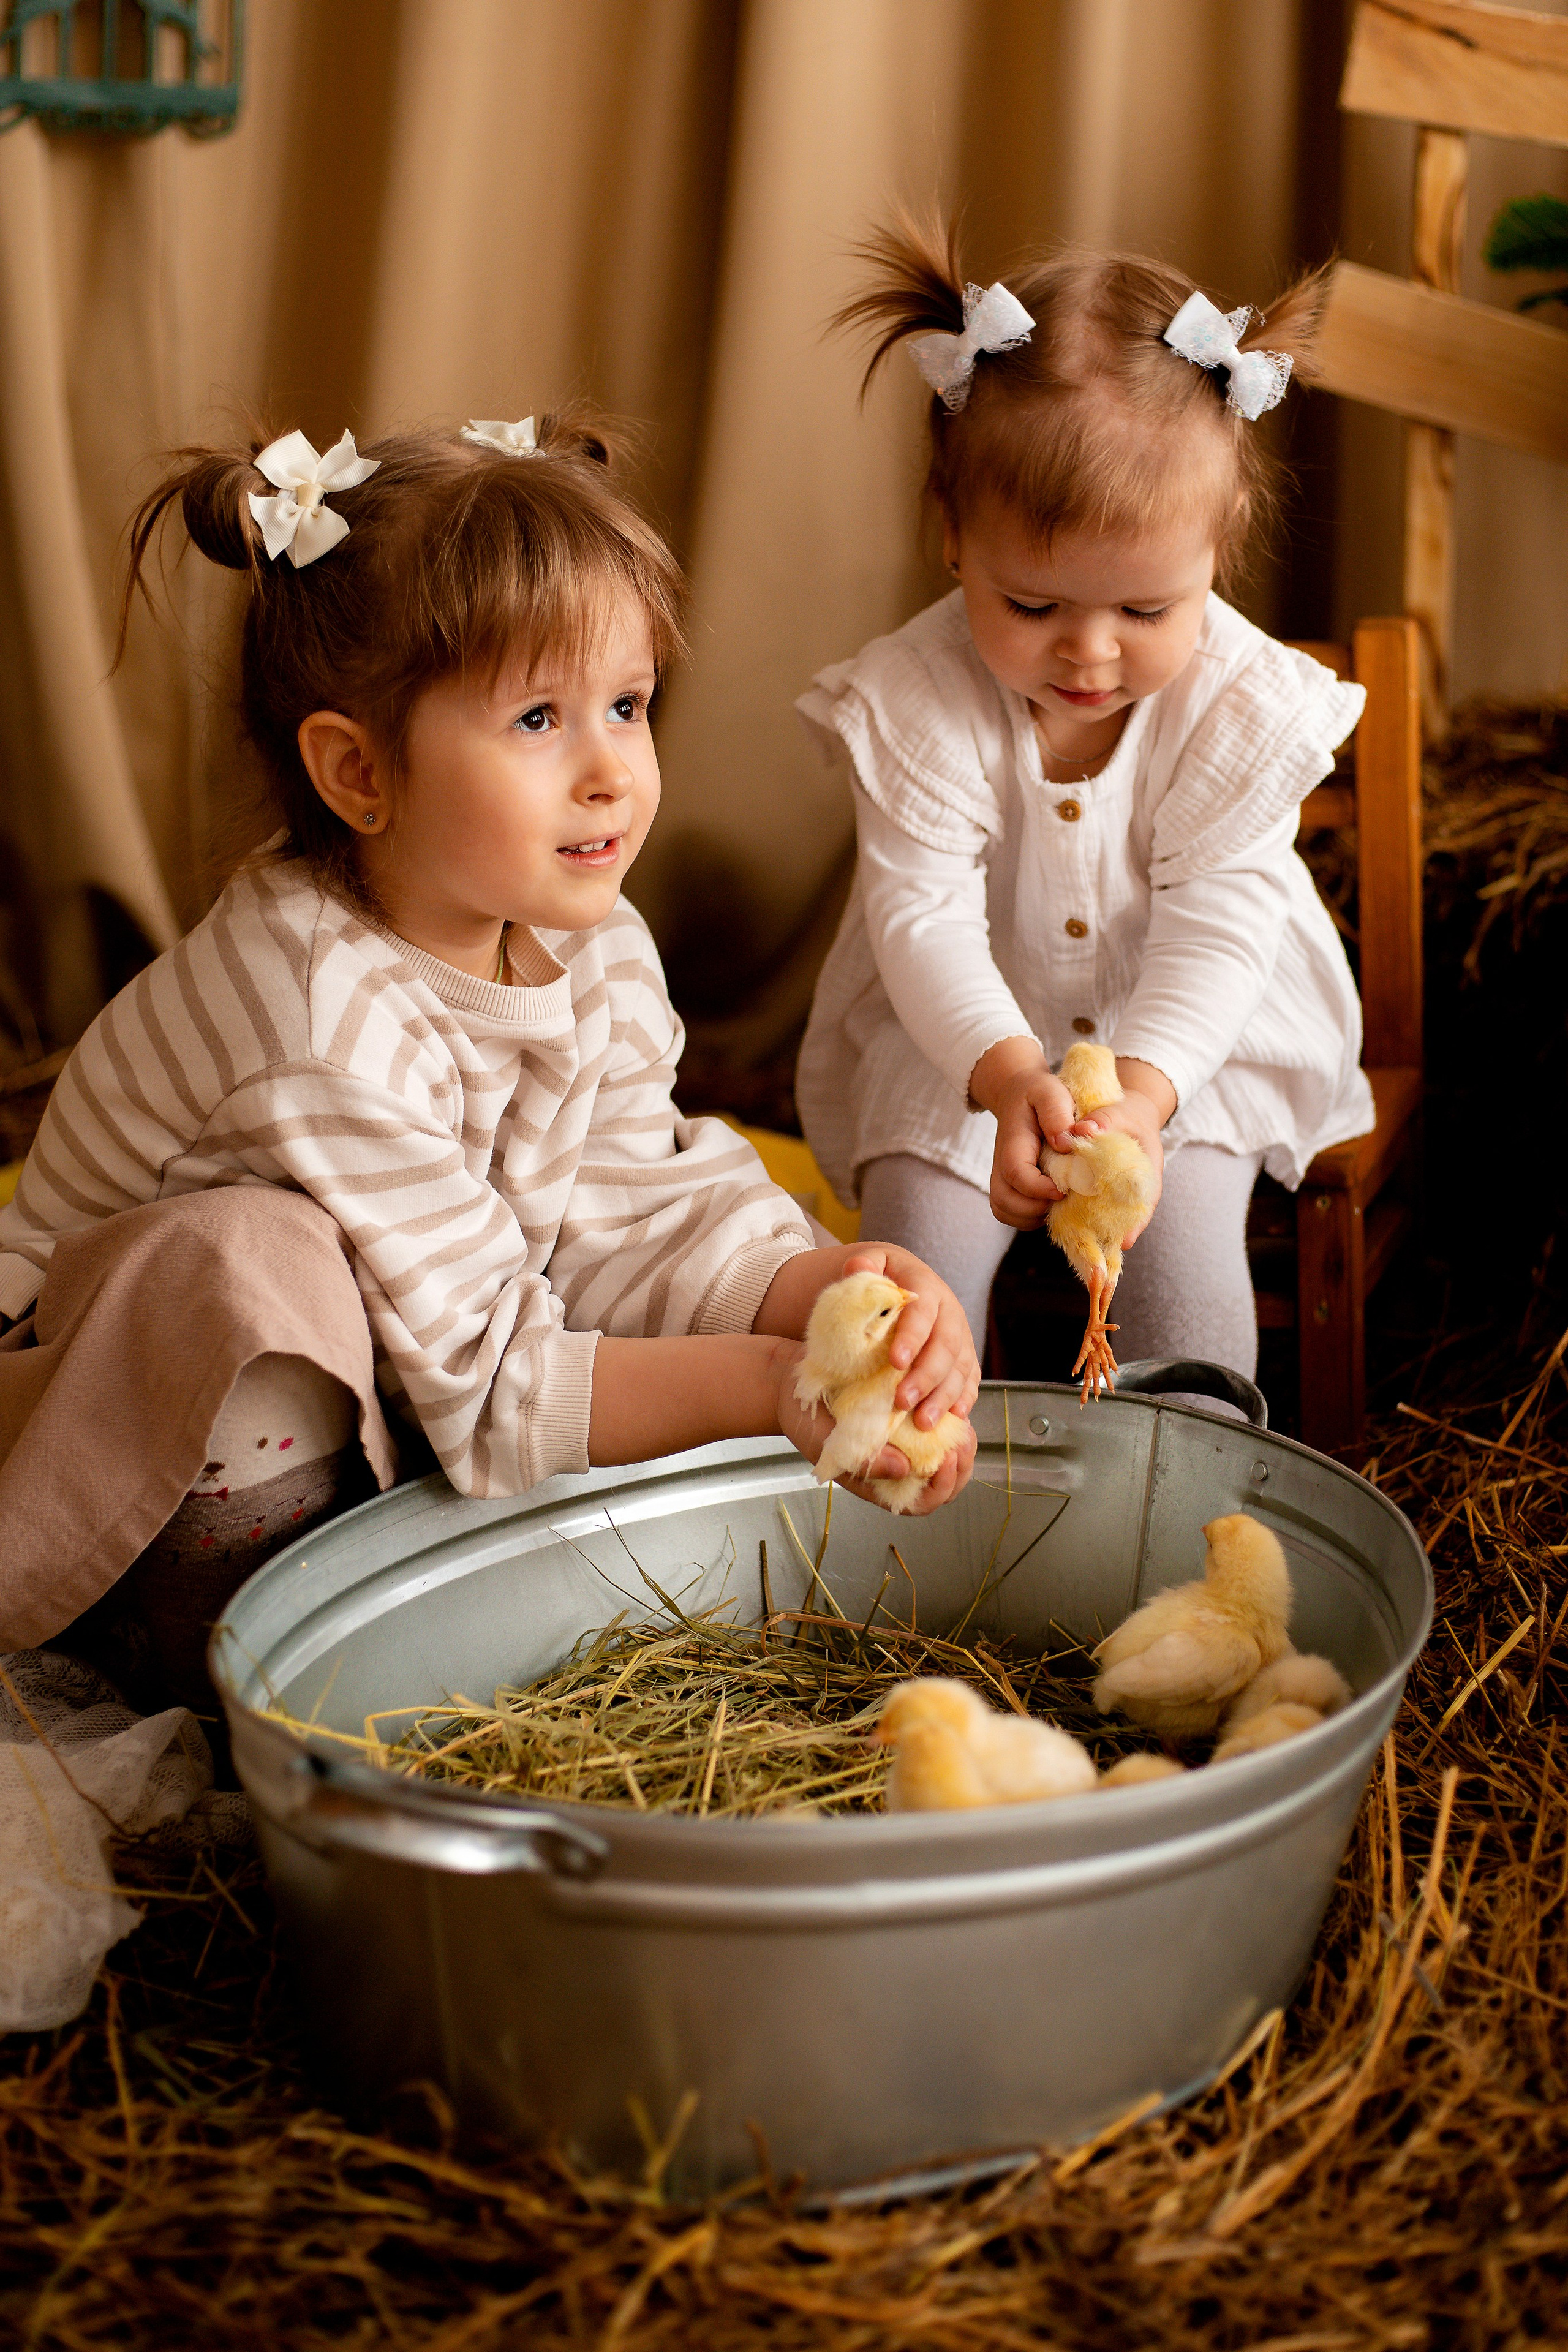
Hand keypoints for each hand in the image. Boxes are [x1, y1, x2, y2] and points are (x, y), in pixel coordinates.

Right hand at [772, 1341, 978, 1516]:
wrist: (792, 1387)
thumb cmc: (805, 1420)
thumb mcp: (826, 1443)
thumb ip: (864, 1461)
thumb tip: (905, 1469)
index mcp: (879, 1485)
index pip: (923, 1503)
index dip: (942, 1487)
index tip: (947, 1459)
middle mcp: (896, 1468)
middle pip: (945, 1484)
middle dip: (962, 1466)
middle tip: (963, 1440)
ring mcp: (903, 1445)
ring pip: (947, 1457)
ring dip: (960, 1444)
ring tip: (962, 1423)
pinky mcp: (905, 1421)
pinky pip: (937, 1428)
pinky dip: (949, 1419)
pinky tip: (951, 1403)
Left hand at [840, 1241, 980, 1428]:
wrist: (907, 1280)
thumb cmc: (883, 1277)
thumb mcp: (873, 1263)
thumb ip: (864, 1267)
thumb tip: (858, 1270)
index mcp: (927, 1288)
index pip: (922, 1313)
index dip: (912, 1337)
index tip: (894, 1361)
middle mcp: (950, 1313)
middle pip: (945, 1346)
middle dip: (926, 1376)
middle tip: (903, 1402)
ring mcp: (961, 1335)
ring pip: (960, 1367)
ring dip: (944, 1396)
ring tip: (924, 1422)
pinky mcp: (965, 1355)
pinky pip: (970, 1378)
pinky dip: (964, 1398)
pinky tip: (954, 1418)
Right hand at [970, 1036, 1076, 1230]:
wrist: (1018, 1093)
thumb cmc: (1038, 1093)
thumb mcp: (1049, 1091)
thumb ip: (1056, 1113)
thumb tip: (1065, 1143)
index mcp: (1013, 1142)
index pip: (1017, 1174)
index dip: (1039, 1188)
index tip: (1064, 1190)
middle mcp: (1001, 1164)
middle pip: (1004, 1202)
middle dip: (1035, 1209)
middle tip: (1063, 1199)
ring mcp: (1002, 1177)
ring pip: (1006, 1212)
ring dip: (1032, 1216)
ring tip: (1058, 1204)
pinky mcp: (1009, 1186)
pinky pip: (1012, 1214)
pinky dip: (1031, 1217)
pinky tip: (1052, 1204)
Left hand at [1070, 1059, 1173, 1246]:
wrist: (1125, 1110)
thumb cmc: (1129, 1112)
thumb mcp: (1122, 1111)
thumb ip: (1105, 1120)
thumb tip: (1080, 1131)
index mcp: (1148, 1172)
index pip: (1146, 1203)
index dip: (1137, 1223)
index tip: (1125, 1241)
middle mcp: (1133, 1188)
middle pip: (1126, 1216)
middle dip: (1113, 1233)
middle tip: (1098, 1252)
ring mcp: (1116, 1191)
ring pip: (1106, 1215)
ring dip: (1094, 1227)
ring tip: (1080, 1246)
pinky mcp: (1098, 1189)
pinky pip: (1089, 1205)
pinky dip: (1079, 1213)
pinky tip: (1063, 1222)